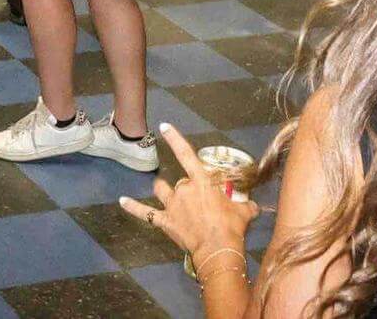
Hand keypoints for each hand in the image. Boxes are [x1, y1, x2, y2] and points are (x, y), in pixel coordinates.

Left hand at [120, 123, 259, 268]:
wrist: (218, 249)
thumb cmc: (231, 227)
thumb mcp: (244, 213)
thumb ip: (246, 206)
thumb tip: (254, 207)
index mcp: (202, 182)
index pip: (186, 154)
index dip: (175, 139)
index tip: (164, 126)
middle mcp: (183, 189)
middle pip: (180, 182)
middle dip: (187, 189)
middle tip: (200, 204)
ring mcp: (172, 205)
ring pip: (162, 190)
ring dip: (164, 190)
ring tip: (166, 193)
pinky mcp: (165, 221)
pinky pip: (144, 212)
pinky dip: (133, 207)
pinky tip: (122, 201)